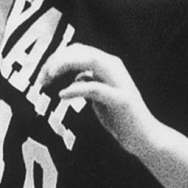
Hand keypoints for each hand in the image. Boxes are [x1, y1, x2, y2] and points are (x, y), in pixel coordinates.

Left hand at [38, 43, 152, 155]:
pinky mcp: (121, 100)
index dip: (57, 57)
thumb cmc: (122, 117)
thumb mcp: (101, 96)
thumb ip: (90, 82)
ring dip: (65, 66)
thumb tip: (75, 76)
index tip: (42, 72)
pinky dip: (76, 89)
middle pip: (81, 51)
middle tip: (41, 76)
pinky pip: (95, 88)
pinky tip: (63, 95)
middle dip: (57, 59)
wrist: (145, 138)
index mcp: (109, 65)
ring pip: (90, 61)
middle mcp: (115, 68)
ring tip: (48, 78)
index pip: (79, 50)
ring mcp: (120, 82)